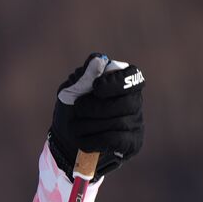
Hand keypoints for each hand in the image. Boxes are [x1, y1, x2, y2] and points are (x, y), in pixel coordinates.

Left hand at [47, 53, 144, 178]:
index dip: (115, 82)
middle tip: (78, 108)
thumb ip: (84, 77)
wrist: (67, 141)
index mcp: (121, 82)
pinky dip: (93, 139)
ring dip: (90, 124)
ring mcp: (136, 122)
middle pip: (126, 103)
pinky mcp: (132, 142)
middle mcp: (134, 100)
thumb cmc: (71, 111)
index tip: (96, 87)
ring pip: (119, 122)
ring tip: (75, 125)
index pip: (132, 76)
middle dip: (96, 107)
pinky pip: (116, 139)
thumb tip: (98, 59)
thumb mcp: (70, 92)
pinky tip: (82, 139)